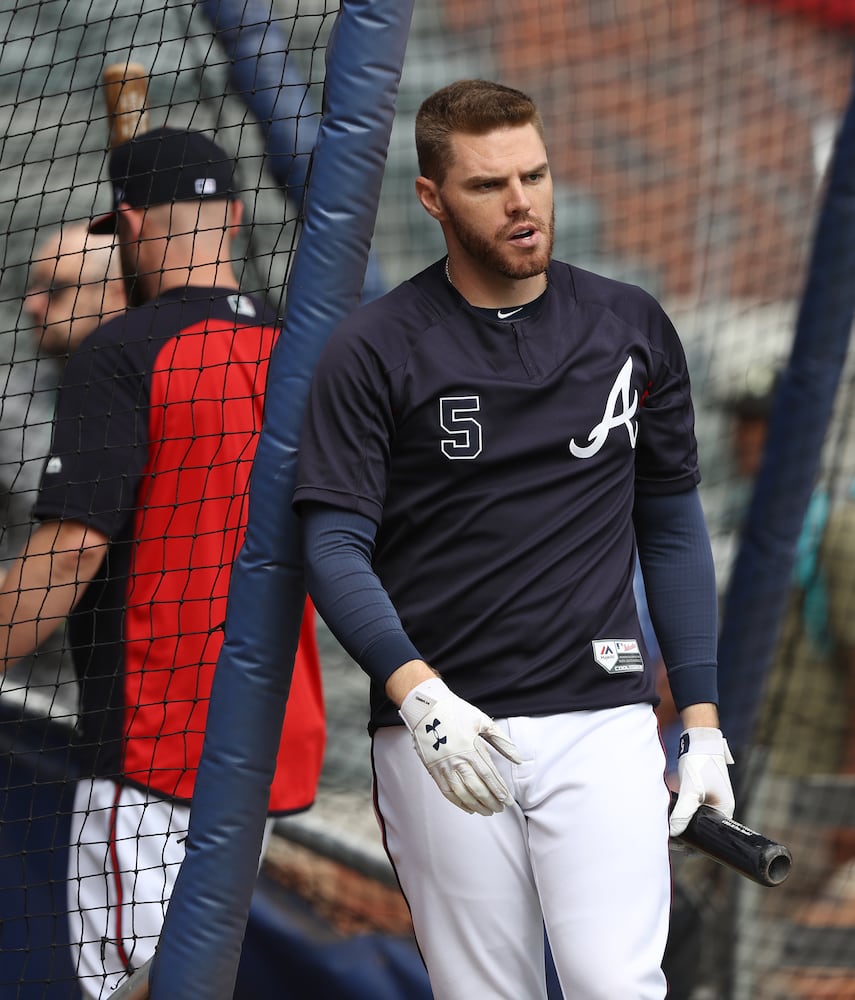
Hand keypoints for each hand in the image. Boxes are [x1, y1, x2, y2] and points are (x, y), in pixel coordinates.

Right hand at [398, 677, 521, 815]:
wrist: (426, 708)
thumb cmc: (456, 712)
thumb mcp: (482, 721)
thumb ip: (501, 741)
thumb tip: (518, 759)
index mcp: (471, 748)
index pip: (489, 776)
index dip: (499, 790)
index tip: (508, 800)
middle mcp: (457, 760)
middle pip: (477, 788)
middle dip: (491, 801)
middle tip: (500, 808)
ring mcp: (444, 767)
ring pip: (463, 794)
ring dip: (476, 806)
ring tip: (487, 811)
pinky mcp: (434, 770)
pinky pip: (447, 792)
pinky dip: (458, 803)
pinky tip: (468, 808)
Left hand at [669, 727, 734, 836]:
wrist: (698, 738)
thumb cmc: (700, 763)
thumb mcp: (692, 790)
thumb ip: (683, 812)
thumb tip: (674, 833)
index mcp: (724, 811)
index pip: (711, 836)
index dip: (694, 843)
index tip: (677, 846)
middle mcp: (718, 807)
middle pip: (701, 827)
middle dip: (685, 833)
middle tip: (666, 838)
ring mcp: (709, 799)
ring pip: (693, 817)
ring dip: (679, 821)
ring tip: (663, 827)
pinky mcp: (699, 790)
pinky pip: (688, 806)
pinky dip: (678, 810)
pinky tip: (665, 812)